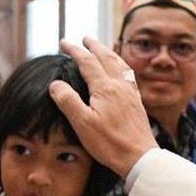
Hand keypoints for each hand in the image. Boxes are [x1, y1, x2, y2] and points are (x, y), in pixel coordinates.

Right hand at [51, 38, 158, 176]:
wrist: (139, 157)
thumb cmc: (109, 143)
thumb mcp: (82, 124)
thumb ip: (68, 101)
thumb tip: (55, 83)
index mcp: (104, 88)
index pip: (87, 62)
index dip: (75, 50)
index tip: (64, 42)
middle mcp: (119, 85)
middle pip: (106, 57)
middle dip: (93, 46)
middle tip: (84, 38)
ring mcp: (130, 93)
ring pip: (119, 64)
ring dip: (108, 53)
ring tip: (102, 48)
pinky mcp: (137, 102)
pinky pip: (128, 75)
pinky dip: (121, 65)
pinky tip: (122, 71)